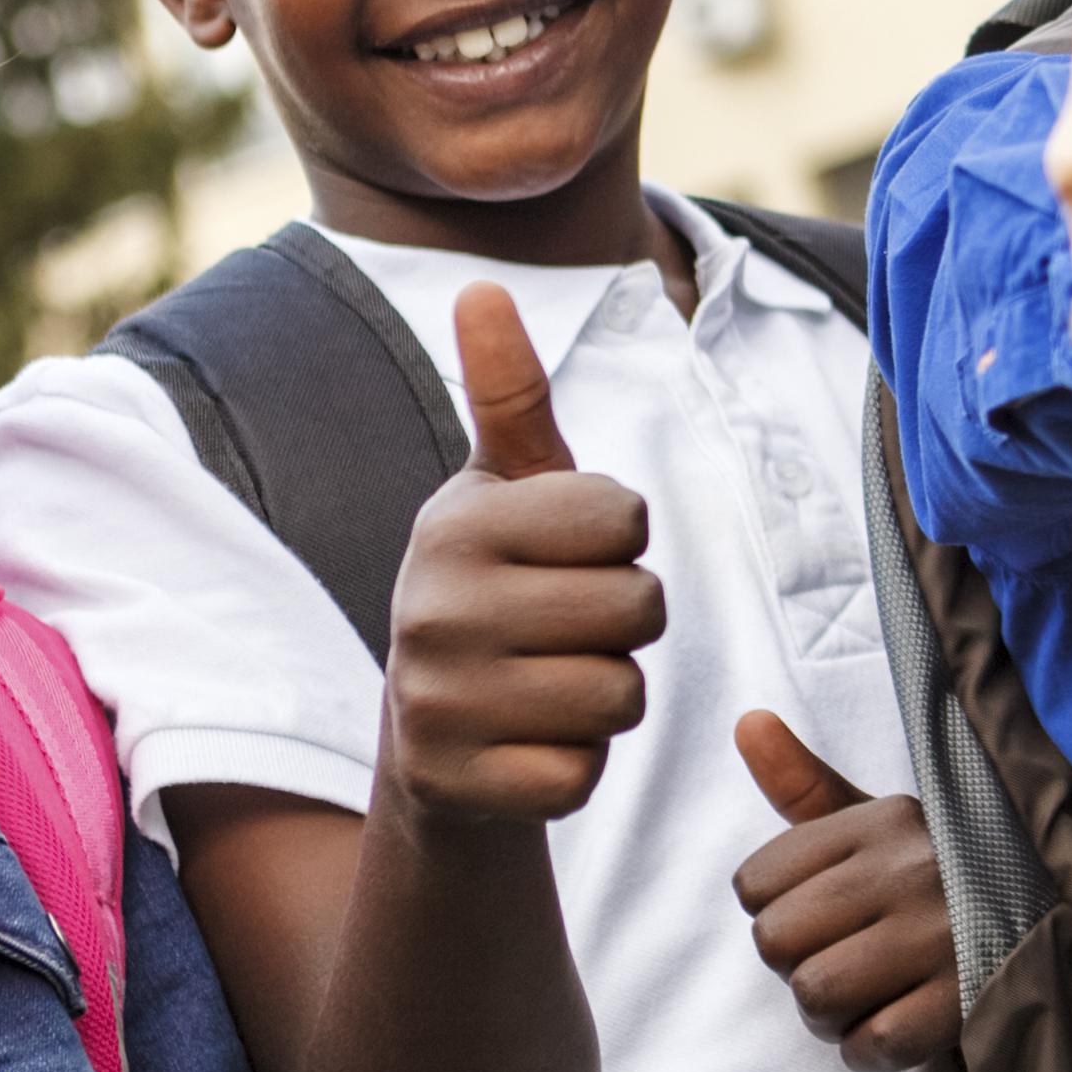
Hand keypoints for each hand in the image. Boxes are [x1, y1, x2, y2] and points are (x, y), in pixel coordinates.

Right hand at [378, 283, 661, 819]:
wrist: (431, 734)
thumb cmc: (498, 587)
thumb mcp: (505, 491)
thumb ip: (509, 393)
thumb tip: (481, 286)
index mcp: (457, 523)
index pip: (626, 517)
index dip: (619, 542)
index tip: (565, 556)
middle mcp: (433, 608)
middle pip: (640, 608)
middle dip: (626, 624)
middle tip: (564, 629)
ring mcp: (440, 703)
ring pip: (624, 694)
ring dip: (608, 696)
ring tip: (548, 682)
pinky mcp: (461, 786)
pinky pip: (587, 772)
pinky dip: (579, 764)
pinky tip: (530, 744)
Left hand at [731, 715, 958, 1071]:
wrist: (1057, 922)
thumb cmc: (941, 875)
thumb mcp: (879, 823)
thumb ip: (805, 783)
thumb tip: (746, 723)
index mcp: (882, 820)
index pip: (755, 882)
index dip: (778, 911)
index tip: (823, 916)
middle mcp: (910, 868)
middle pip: (775, 940)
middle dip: (797, 965)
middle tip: (845, 960)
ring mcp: (942, 934)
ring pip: (816, 993)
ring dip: (829, 1014)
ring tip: (869, 994)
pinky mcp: (969, 999)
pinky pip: (873, 1042)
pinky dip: (868, 1049)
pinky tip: (894, 1024)